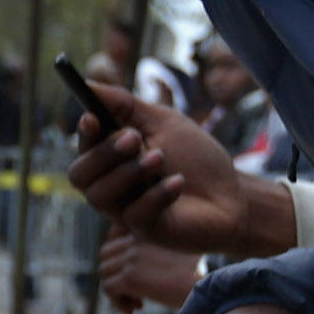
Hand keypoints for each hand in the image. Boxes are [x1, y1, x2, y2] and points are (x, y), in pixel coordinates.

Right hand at [71, 90, 286, 254]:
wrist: (233, 194)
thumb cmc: (195, 157)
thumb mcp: (162, 122)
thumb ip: (125, 105)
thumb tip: (88, 83)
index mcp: (113, 160)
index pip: (83, 148)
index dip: (84, 134)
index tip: (92, 117)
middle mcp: (112, 187)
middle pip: (80, 175)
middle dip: (104, 153)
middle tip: (134, 138)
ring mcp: (127, 211)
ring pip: (101, 196)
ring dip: (129, 172)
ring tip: (161, 158)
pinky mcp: (147, 230)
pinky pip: (135, 214)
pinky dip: (157, 194)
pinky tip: (178, 182)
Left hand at [98, 226, 205, 313]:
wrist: (209, 289)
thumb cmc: (200, 273)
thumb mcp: (179, 250)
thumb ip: (157, 249)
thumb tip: (133, 267)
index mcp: (147, 225)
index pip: (115, 231)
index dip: (116, 251)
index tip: (129, 270)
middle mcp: (137, 236)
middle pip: (106, 253)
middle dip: (116, 273)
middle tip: (135, 291)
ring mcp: (132, 256)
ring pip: (104, 271)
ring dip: (117, 289)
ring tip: (137, 302)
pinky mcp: (131, 276)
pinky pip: (109, 289)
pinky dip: (118, 302)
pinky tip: (135, 310)